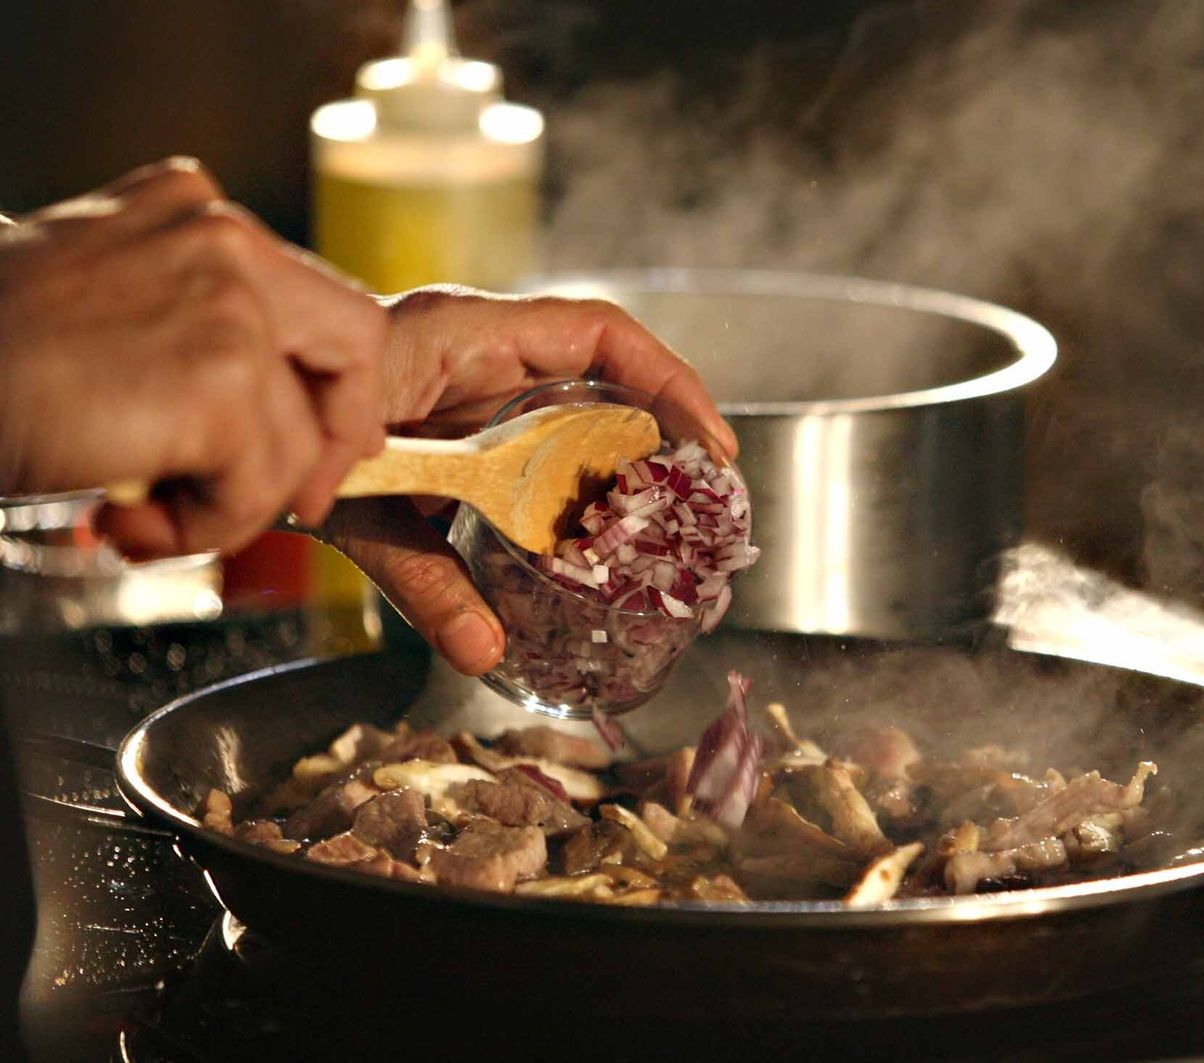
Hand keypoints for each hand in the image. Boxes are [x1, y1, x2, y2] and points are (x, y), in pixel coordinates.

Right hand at [0, 158, 386, 555]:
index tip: (320, 444)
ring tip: (137, 512)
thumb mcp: (111, 308)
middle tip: (293, 501)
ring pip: (294, 441)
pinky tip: (126, 517)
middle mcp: (225, 241)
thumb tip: (284, 401)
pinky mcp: (221, 383)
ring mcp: (230, 308)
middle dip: (330, 438)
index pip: (320, 304)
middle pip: (354, 346)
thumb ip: (201, 326)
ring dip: (226, 505)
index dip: (335, 387)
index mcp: (197, 213)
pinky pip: (259, 489)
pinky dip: (202, 527)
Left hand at [322, 287, 736, 675]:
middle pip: (603, 370)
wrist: (230, 410)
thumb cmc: (285, 432)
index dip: (668, 378)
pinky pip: (541, 436)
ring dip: (625, 453)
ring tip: (664, 514)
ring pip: (578, 404)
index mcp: (462, 336)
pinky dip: (576, 478)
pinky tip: (592, 527)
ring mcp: (471, 380)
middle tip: (703, 493)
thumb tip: (485, 651)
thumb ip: (422, 578)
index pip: (596, 331)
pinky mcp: (461, 418)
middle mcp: (478, 348)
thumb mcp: (359, 509)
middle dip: (663, 425)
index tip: (708, 440)